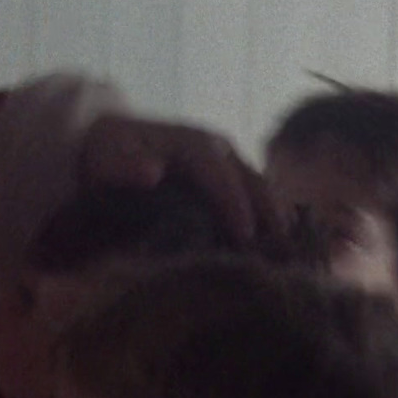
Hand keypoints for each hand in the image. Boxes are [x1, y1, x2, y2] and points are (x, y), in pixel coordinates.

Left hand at [79, 116, 279, 247]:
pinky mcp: (229, 178)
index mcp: (193, 142)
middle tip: (283, 251)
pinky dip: (267, 220)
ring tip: (289, 254)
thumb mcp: (108, 158)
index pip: (220, 173)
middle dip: (268, 214)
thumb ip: (126, 166)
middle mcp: (218, 149)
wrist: (110, 144)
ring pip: (260, 189)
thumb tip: (152, 172)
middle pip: (252, 181)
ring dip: (274, 219)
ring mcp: (228, 162)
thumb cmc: (108, 155)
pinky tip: (277, 248)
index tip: (245, 235)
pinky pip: (254, 196)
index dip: (234, 203)